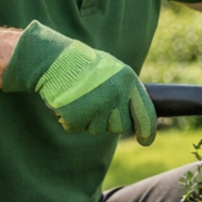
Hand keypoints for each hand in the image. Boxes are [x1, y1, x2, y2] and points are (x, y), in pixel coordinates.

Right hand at [2, 21, 155, 144]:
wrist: (53, 60)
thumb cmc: (84, 65)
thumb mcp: (112, 70)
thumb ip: (125, 90)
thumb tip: (137, 113)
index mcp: (128, 80)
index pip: (145, 112)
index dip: (147, 130)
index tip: (145, 141)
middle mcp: (116, 93)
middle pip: (120, 126)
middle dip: (108, 122)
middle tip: (94, 104)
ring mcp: (97, 105)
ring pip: (97, 129)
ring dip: (87, 119)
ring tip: (79, 97)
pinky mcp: (77, 115)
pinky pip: (76, 128)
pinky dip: (70, 119)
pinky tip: (67, 102)